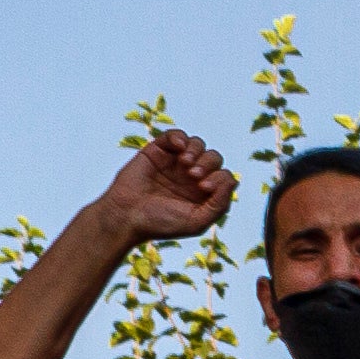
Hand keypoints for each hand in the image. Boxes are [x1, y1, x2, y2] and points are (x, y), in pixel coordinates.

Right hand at [97, 126, 234, 243]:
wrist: (126, 215)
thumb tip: (233, 181)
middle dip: (208, 164)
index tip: (203, 188)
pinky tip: (178, 147)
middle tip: (193, 176)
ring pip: (198, 144)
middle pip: (214, 158)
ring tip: (185, 165)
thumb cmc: (161, 223)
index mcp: (204, 193)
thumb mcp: (197, 222)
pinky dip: (180, 137)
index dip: (220, 178)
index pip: (224, 176)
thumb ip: (220, 205)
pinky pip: (175, 135)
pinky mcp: (158, 151)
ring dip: (197, 151)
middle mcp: (192, 176)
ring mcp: (175, 162)